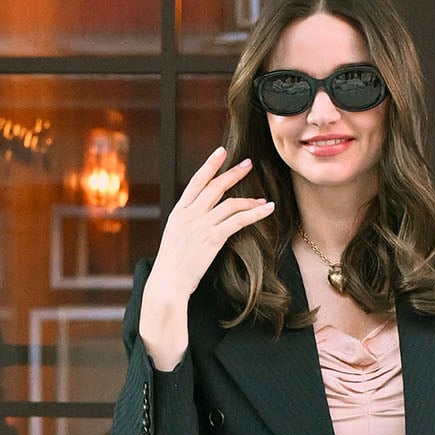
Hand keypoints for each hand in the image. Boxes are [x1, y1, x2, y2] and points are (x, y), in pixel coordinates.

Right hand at [140, 146, 273, 335]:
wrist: (168, 282)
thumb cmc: (172, 267)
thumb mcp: (175, 238)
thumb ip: (186, 224)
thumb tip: (199, 219)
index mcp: (179, 212)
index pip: (196, 182)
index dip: (210, 165)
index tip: (221, 152)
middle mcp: (190, 214)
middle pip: (215, 186)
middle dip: (233, 173)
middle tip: (248, 164)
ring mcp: (201, 225)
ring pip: (230, 203)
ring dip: (249, 200)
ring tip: (263, 199)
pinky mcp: (213, 238)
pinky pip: (238, 221)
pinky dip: (255, 214)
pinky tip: (266, 210)